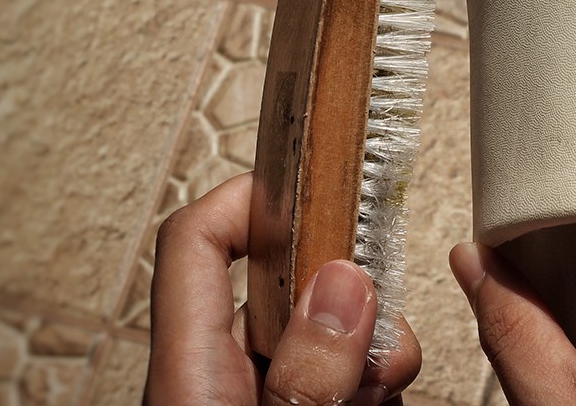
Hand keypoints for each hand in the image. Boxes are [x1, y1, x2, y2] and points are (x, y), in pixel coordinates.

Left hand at [146, 172, 421, 404]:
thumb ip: (307, 374)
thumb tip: (345, 286)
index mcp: (191, 375)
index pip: (197, 241)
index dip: (252, 198)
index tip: (322, 190)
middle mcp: (222, 378)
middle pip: (289, 285)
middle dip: (353, 296)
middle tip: (384, 328)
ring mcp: (265, 394)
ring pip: (329, 332)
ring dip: (373, 350)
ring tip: (379, 389)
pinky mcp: (303, 405)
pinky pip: (346, 374)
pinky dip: (374, 383)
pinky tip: (378, 402)